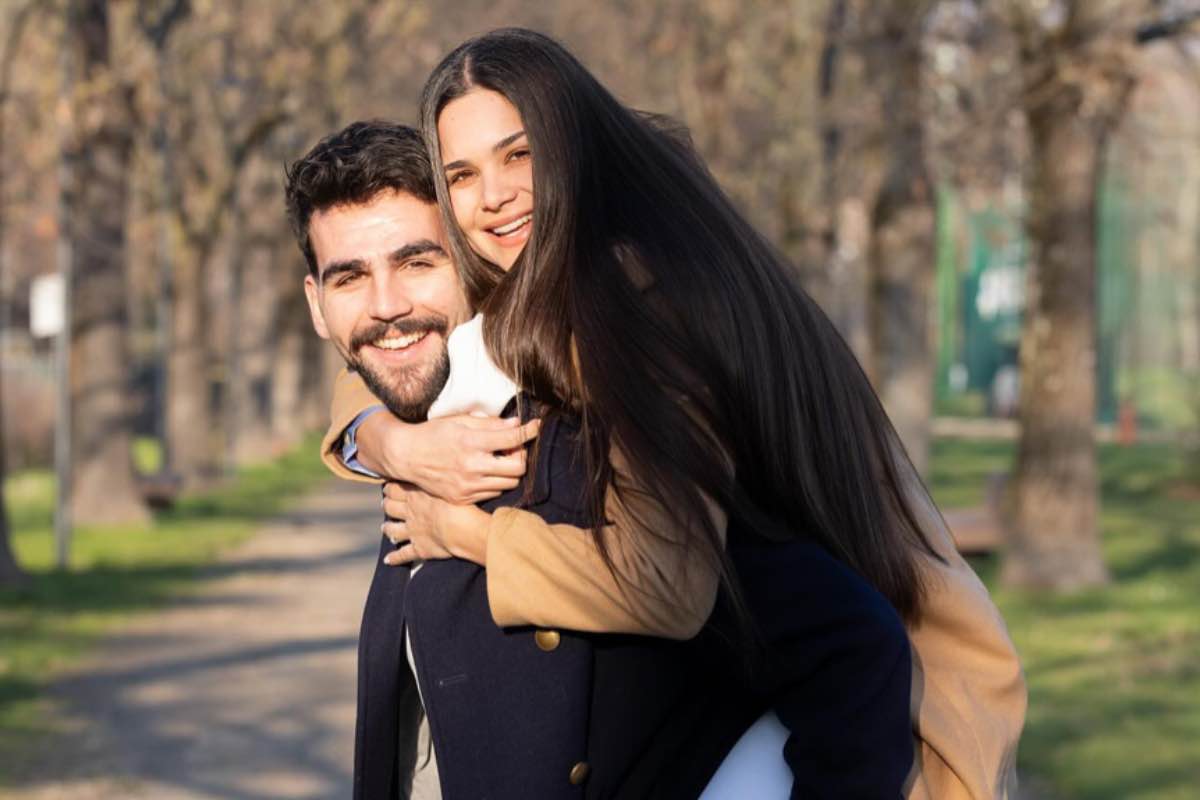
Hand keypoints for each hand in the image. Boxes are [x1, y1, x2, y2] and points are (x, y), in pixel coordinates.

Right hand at [358, 412, 538, 503]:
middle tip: (512, 447)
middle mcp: (471, 467)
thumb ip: (490, 424)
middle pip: (518, 468)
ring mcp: (467, 486)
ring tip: (497, 458)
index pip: (512, 439)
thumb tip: (517, 424)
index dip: (529, 431)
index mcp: (470, 443)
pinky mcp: (462, 499)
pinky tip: (485, 470)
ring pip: (508, 483)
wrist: (406, 456)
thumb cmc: (434, 433)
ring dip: (509, 470)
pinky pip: (492, 493)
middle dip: (521, 455)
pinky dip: (495, 481)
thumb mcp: (460, 421)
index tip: (535, 425)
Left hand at [381, 481, 490, 565]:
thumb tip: (445, 459)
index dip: (390, 487)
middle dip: (386, 504)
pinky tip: (388, 560)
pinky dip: (395, 558)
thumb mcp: (451, 482)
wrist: (462, 529)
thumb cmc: (462, 503)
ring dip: (388, 528)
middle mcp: (411, 512)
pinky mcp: (420, 549)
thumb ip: (443, 475)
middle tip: (384, 502)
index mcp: (417, 494)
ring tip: (384, 527)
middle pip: (391, 507)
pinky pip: (403, 555)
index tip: (388, 485)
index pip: (396, 488)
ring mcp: (413, 531)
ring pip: (393, 530)